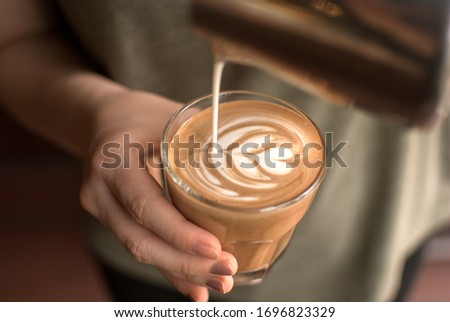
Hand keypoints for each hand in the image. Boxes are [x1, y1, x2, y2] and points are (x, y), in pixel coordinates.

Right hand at [80, 90, 237, 300]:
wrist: (105, 120)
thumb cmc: (143, 116)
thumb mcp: (171, 118)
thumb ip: (201, 145)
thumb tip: (248, 169)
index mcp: (113, 161)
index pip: (145, 205)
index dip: (179, 232)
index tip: (215, 249)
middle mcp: (100, 191)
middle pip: (140, 240)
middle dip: (186, 263)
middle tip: (227, 274)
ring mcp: (103, 209)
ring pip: (140, 250)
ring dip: (182, 271)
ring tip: (219, 283)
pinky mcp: (113, 220)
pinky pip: (142, 247)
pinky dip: (169, 268)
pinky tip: (194, 287)